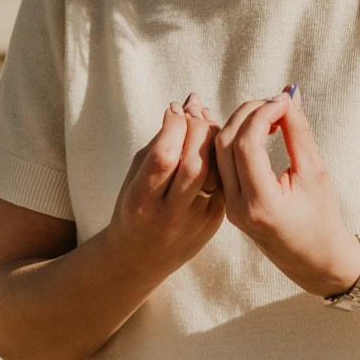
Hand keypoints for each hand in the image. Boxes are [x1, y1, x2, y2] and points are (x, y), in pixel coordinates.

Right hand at [102, 94, 225, 278]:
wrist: (142, 257)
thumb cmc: (136, 205)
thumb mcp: (136, 175)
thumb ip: (160, 141)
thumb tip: (190, 103)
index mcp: (141, 201)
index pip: (164, 156)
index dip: (174, 125)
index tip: (176, 108)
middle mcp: (170, 214)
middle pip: (194, 162)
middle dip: (198, 127)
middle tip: (195, 111)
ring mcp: (195, 221)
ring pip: (215, 172)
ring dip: (214, 139)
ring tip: (205, 122)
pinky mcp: (214, 223)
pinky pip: (224, 181)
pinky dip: (222, 156)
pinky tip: (214, 142)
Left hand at [214, 86, 359, 297]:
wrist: (314, 260)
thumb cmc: (322, 219)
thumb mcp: (316, 174)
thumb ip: (299, 133)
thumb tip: (287, 96)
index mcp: (261, 204)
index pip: (248, 144)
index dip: (264, 114)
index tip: (285, 100)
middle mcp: (236, 206)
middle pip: (226, 143)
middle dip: (249, 113)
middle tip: (277, 102)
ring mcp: (228, 206)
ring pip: (219, 151)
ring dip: (240, 123)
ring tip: (270, 113)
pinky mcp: (227, 202)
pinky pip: (222, 162)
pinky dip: (235, 138)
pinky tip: (256, 127)